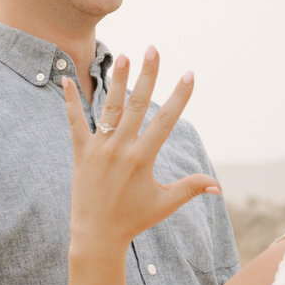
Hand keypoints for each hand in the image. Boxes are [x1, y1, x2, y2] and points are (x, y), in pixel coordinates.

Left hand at [62, 47, 219, 252]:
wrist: (96, 236)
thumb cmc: (134, 220)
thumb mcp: (165, 203)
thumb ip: (191, 189)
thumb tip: (219, 186)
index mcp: (143, 158)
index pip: (166, 120)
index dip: (179, 96)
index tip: (188, 73)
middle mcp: (121, 149)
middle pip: (137, 104)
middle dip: (147, 75)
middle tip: (153, 49)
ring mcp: (99, 149)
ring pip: (109, 108)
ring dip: (116, 80)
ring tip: (122, 55)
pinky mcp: (81, 153)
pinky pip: (75, 122)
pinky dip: (69, 101)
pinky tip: (65, 78)